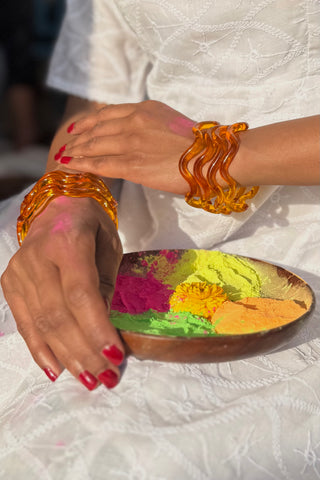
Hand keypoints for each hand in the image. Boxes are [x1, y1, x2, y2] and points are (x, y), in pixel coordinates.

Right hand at [1, 197, 123, 389]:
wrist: (56, 205)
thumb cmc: (91, 225)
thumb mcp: (109, 247)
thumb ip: (106, 286)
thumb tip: (102, 329)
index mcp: (67, 242)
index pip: (80, 294)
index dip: (96, 329)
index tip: (115, 357)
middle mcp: (37, 258)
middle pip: (59, 315)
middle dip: (84, 351)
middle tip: (106, 377)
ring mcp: (18, 272)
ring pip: (42, 324)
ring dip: (67, 357)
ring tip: (89, 379)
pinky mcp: (10, 283)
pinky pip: (25, 323)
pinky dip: (41, 349)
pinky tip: (57, 370)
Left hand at [54, 100, 195, 194]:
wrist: (212, 157)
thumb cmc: (200, 145)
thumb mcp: (171, 123)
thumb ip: (151, 125)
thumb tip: (141, 137)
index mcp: (145, 109)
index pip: (108, 113)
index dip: (89, 121)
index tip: (78, 127)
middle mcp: (134, 121)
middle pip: (96, 129)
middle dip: (77, 138)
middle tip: (65, 146)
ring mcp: (131, 142)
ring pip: (94, 145)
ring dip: (75, 151)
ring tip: (63, 157)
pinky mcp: (132, 164)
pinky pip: (99, 164)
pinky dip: (81, 164)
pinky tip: (70, 165)